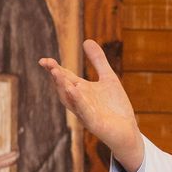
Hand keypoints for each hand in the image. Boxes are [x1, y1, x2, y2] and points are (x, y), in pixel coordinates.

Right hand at [39, 39, 142, 171]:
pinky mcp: (94, 124)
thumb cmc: (116, 107)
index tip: (44, 60)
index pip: (65, 77)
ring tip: (56, 73)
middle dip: (56, 76)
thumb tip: (86, 40)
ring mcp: (85, 113)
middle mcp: (80, 101)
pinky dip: (79, 101)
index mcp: (81, 90)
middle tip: (49, 64)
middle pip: (64, 88)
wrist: (127, 131)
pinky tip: (74, 90)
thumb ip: (98, 61)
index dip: (54, 69)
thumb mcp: (108, 78)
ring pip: (71, 100)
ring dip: (63, 87)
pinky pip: (84, 111)